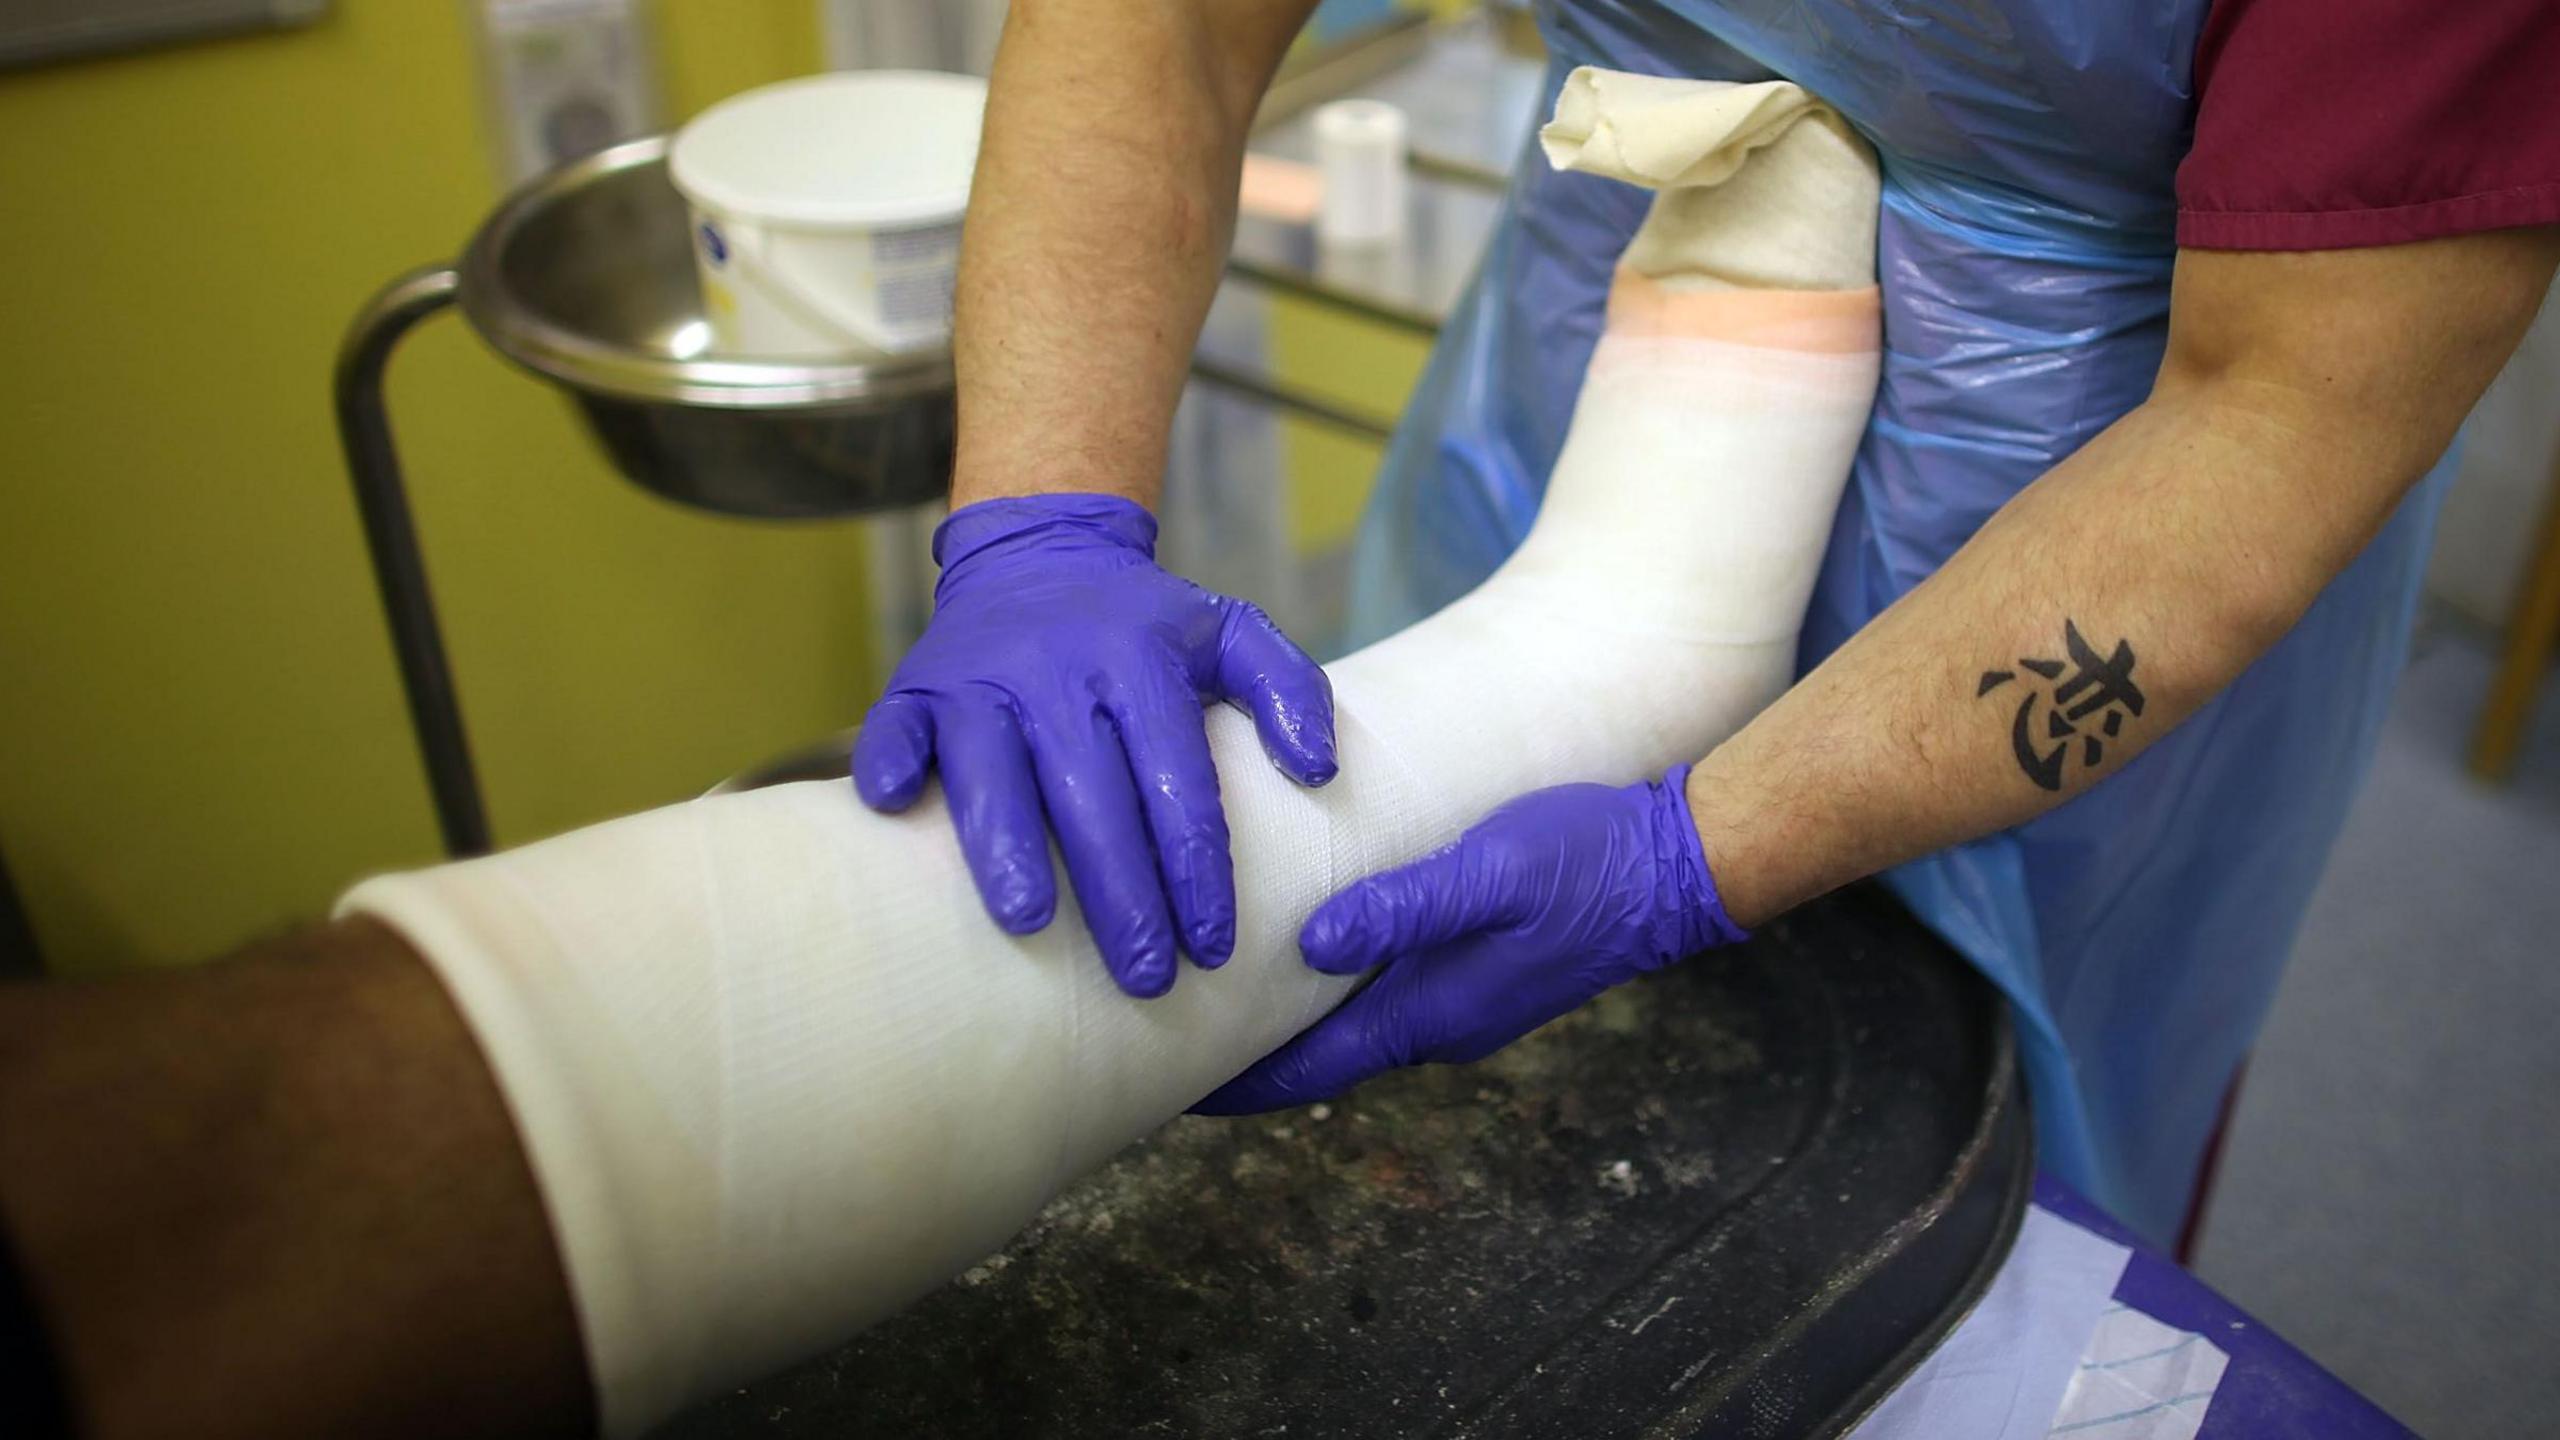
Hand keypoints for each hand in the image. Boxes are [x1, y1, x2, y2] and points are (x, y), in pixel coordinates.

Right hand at [854, 494, 1337, 997]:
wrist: (1037, 557)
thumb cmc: (1142, 625)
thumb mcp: (1229, 632)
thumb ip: (1290, 688)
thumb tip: (1320, 771)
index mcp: (1142, 665)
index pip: (1178, 782)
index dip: (1198, 868)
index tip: (1215, 948)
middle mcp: (1060, 672)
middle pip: (1094, 796)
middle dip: (1123, 893)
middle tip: (1147, 978)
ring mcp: (982, 680)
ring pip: (994, 771)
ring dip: (1008, 846)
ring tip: (1031, 925)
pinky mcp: (917, 687)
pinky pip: (895, 728)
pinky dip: (889, 764)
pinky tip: (894, 808)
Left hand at [1193, 766, 1744, 1112]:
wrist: (1675, 869)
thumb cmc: (1584, 862)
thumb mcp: (1490, 872)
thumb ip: (1405, 906)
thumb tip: (1311, 943)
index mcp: (1428, 1016)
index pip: (1307, 1071)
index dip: (1233, 1084)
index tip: (1161, 1086)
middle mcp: (1437, 1026)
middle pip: (1317, 1059)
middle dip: (1245, 1055)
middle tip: (1164, 1035)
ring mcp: (1458, 1004)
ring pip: (1348, 1027)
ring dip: (1286, 1021)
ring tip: (1214, 994)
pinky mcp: (1474, 974)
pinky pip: (1381, 995)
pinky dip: (1330, 990)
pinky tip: (1302, 951)